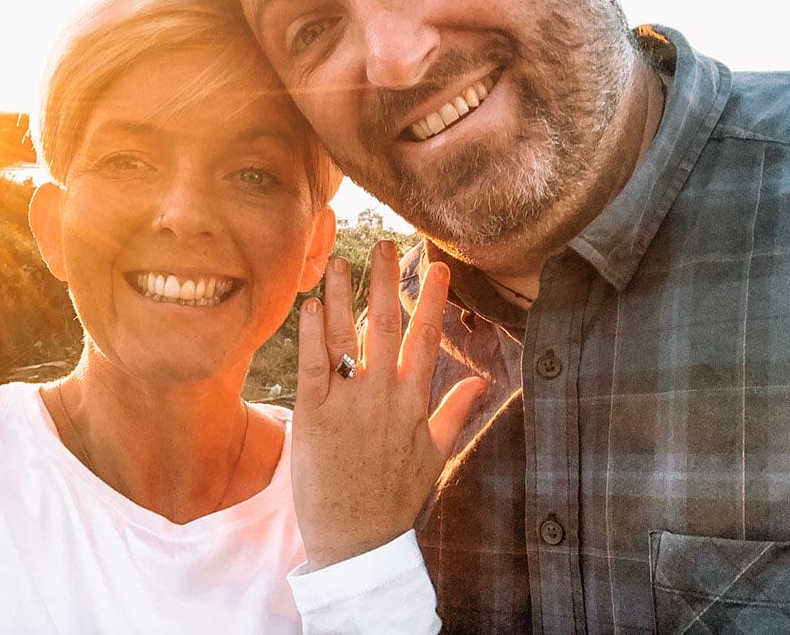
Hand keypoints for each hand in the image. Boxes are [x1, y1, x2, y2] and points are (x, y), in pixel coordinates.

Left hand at [292, 239, 485, 570]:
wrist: (358, 544)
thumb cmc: (395, 501)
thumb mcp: (435, 457)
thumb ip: (455, 414)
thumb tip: (480, 381)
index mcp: (414, 403)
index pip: (426, 339)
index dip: (432, 300)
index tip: (438, 266)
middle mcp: (383, 396)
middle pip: (385, 326)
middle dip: (387, 282)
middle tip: (387, 244)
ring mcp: (348, 404)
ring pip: (345, 337)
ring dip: (341, 295)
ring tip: (339, 259)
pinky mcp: (313, 417)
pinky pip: (313, 366)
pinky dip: (311, 334)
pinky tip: (309, 305)